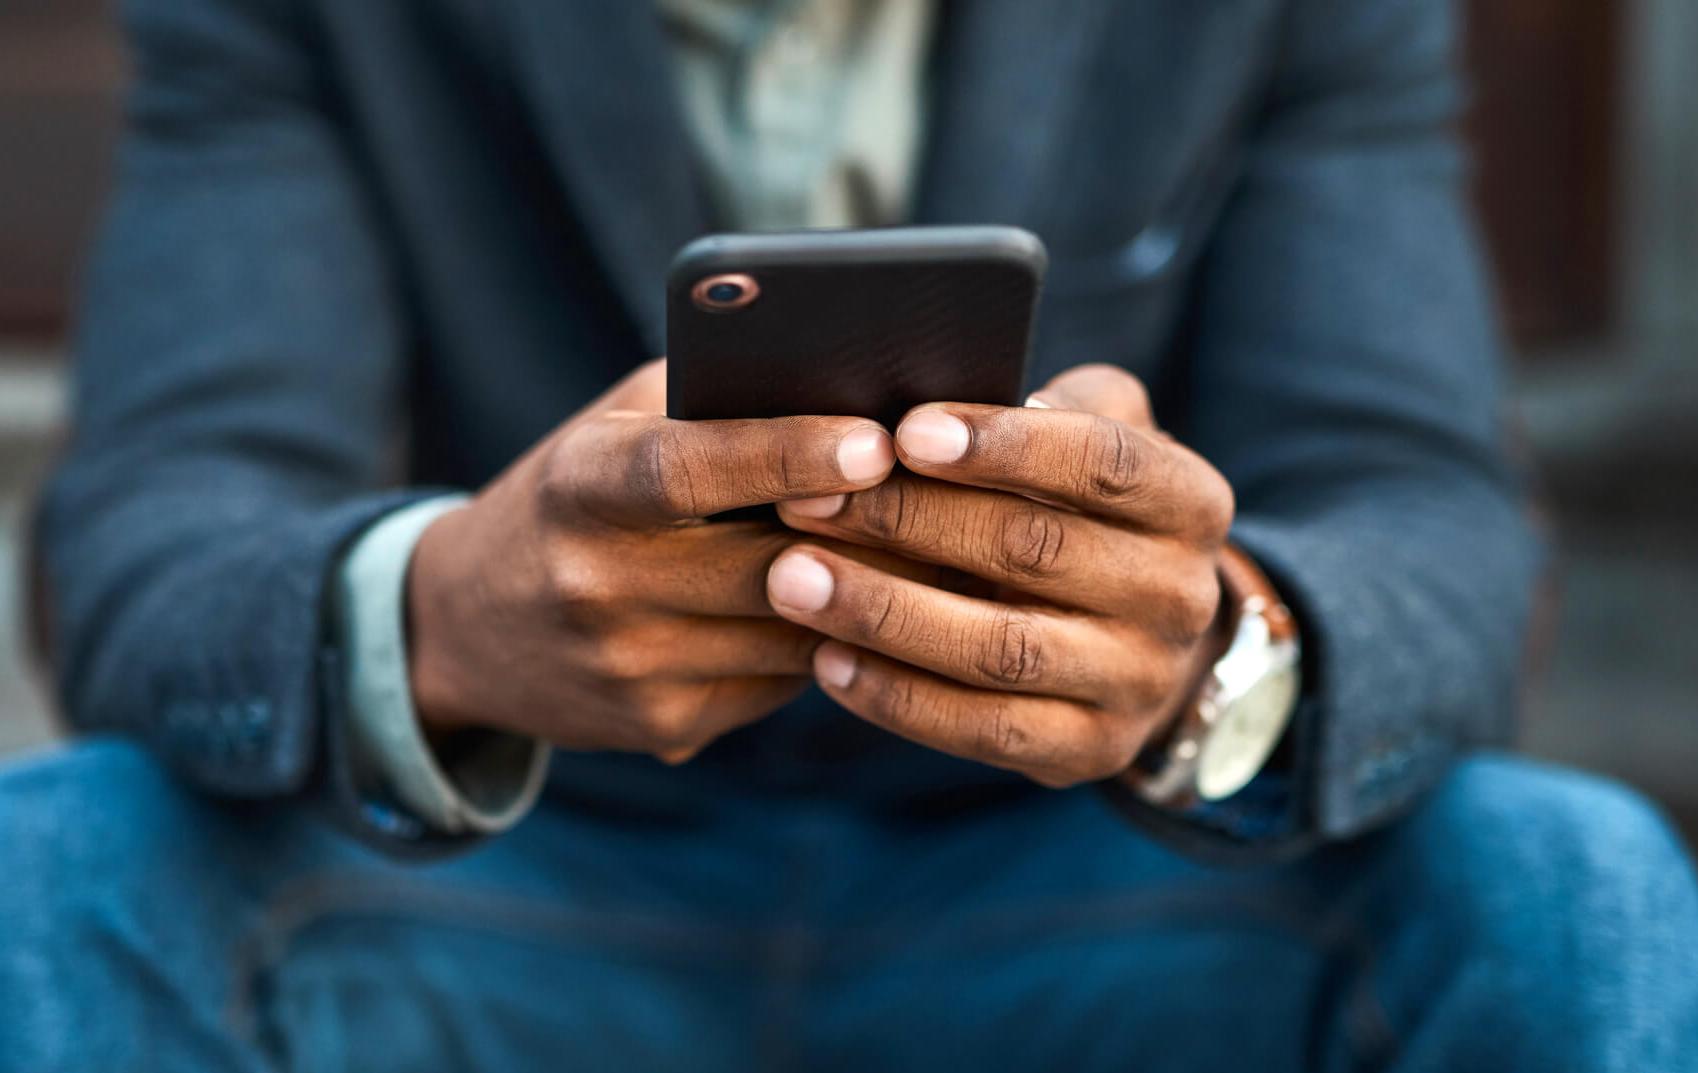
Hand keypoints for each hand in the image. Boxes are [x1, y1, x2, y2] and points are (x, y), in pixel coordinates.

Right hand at [406, 359, 906, 762]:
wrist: (465, 628)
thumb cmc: (575, 498)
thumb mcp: (611, 429)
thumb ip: (708, 404)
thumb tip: (846, 383)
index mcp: (580, 488)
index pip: (687, 471)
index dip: (783, 454)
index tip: (874, 440)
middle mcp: (596, 585)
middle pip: (766, 566)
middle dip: (872, 535)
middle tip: (960, 498)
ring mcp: (630, 669)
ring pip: (795, 633)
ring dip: (872, 595)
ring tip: (940, 549)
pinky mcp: (664, 728)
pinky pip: (784, 682)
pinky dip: (830, 641)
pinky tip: (863, 608)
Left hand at [766, 364, 1235, 787]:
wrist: (1145, 641)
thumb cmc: (1084, 509)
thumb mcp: (1097, 436)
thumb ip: (1048, 404)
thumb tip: (929, 396)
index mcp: (1189, 500)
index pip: (1103, 462)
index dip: (1003, 445)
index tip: (905, 432)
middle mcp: (1179, 595)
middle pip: (1033, 549)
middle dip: (907, 521)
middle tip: (806, 500)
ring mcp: (1139, 682)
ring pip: (1001, 649)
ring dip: (885, 613)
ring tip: (792, 581)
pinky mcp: (1090, 752)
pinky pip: (984, 729)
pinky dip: (898, 696)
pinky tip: (826, 660)